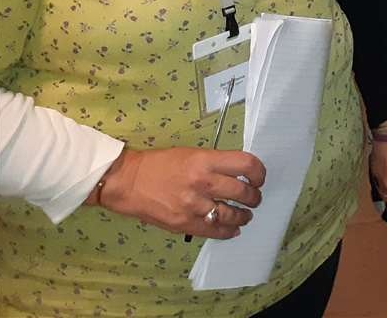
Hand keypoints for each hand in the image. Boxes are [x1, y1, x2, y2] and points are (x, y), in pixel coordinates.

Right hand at [91, 147, 265, 238]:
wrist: (127, 182)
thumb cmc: (158, 164)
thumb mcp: (191, 154)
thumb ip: (214, 164)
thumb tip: (236, 175)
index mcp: (205, 161)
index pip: (246, 164)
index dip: (259, 172)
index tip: (259, 177)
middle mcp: (203, 183)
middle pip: (242, 191)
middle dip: (254, 197)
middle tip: (254, 198)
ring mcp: (193, 206)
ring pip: (231, 214)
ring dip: (244, 216)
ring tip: (246, 215)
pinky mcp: (183, 224)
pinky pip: (213, 230)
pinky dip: (227, 231)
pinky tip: (232, 230)